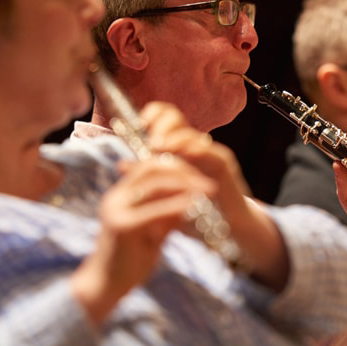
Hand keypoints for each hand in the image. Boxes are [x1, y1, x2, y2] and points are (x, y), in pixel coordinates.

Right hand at [72, 154, 216, 324]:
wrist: (104, 287)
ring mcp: (116, 210)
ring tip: (209, 190)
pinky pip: (154, 210)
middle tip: (209, 182)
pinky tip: (194, 205)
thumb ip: (167, 216)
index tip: (201, 175)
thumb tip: (190, 200)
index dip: (176, 166)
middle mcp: (116, 197)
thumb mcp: (152, 233)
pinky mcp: (122, 227)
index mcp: (120, 195)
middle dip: (184, 171)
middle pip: (152, 168)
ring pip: (154, 184)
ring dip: (185, 184)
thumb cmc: (128, 262)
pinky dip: (177, 205)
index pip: (149, 166)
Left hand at [141, 101, 288, 289]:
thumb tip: (121, 164)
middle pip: (178, 121)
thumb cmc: (194, 211)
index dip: (154, 114)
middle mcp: (195, 147)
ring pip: (193, 135)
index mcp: (180, 148)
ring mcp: (211, 155)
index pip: (166, 120)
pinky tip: (188, 151)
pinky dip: (200, 150)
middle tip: (149, 133)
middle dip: (162, 122)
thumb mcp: (165, 192)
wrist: (225, 230)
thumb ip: (147, 175)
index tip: (140, 122)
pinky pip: (214, 154)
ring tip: (159, 145)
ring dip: (175, 137)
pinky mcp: (225, 169)